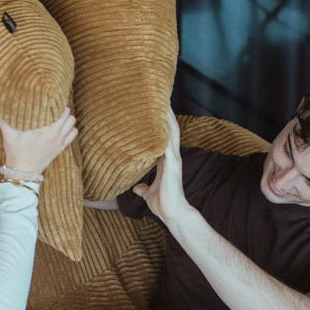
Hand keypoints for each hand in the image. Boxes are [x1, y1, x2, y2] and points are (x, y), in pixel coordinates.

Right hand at [0, 106, 77, 174]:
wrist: (23, 173)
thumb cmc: (16, 154)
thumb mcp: (8, 135)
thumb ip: (2, 119)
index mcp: (48, 130)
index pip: (61, 111)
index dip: (58, 104)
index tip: (51, 101)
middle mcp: (57, 136)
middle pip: (69, 117)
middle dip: (63, 111)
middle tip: (54, 108)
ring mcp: (60, 143)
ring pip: (73, 125)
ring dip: (68, 120)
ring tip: (59, 117)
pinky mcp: (60, 149)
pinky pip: (73, 136)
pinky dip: (70, 130)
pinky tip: (62, 128)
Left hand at [132, 110, 191, 224]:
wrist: (172, 214)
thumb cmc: (163, 204)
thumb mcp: (148, 193)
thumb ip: (142, 187)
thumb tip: (136, 187)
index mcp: (165, 160)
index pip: (162, 136)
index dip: (159, 122)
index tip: (153, 108)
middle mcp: (170, 156)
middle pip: (168, 129)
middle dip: (165, 113)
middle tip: (159, 95)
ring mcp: (173, 158)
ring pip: (171, 132)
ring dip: (167, 116)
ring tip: (162, 100)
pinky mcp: (172, 163)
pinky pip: (168, 142)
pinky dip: (166, 130)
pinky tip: (162, 119)